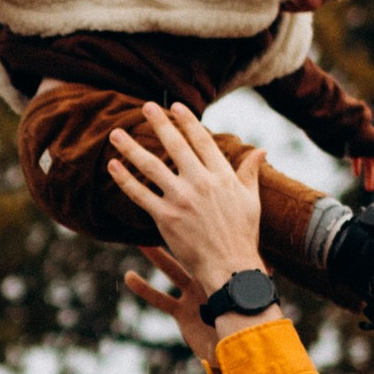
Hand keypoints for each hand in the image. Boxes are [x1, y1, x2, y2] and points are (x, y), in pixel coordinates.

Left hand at [106, 107, 267, 353]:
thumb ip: (250, 172)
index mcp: (222, 176)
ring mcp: (181, 199)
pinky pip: (140, 194)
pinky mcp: (165, 217)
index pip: (201, 141)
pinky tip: (113, 166)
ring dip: (132, 147)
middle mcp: (201, 183)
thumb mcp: (252, 200)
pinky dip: (124, 179)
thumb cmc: (243, 235)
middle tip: (146, 106)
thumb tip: (260, 150)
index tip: (176, 107)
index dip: (187, 122)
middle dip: (159, 123)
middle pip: (175, 146)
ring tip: (116, 133)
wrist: (230, 267)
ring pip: (151, 166)